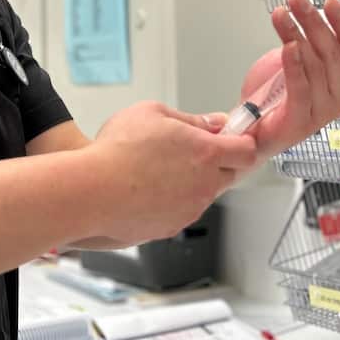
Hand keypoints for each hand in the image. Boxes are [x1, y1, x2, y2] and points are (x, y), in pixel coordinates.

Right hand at [91, 101, 257, 244]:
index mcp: (206, 153)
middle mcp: (204, 184)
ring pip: (204, 193)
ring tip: (159, 170)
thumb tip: (212, 124)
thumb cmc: (117, 151)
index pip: (247, 151)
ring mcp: (189, 209)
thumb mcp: (153, 113)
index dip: (241, 142)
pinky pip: (183, 210)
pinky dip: (173, 200)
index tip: (231, 137)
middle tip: (191, 151)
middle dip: (219, 162)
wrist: (92, 192)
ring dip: (193, 182)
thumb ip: (191, 119)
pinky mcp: (171, 227)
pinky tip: (149, 188)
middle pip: (230, 174)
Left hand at [239, 0, 339, 156]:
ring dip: (297, 34)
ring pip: (315, 65)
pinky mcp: (301, 122)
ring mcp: (321, 112)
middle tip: (295, 0)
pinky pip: (301, 88)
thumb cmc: (273, 95)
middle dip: (314, 21)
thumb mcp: (294, 61)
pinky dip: (295, 65)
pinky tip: (288, 46)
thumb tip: (306, 10)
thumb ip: (305, 42)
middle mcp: (338, 97)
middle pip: (333, 52)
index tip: (329, 1)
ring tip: (280, 15)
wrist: (249, 129)